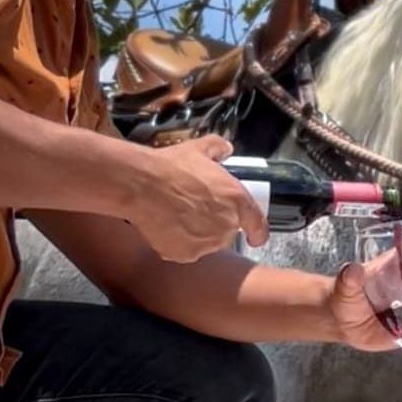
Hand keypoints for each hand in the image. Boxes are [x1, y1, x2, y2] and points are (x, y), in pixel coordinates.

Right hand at [125, 136, 268, 260]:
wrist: (142, 185)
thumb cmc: (171, 167)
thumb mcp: (199, 149)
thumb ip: (218, 148)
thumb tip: (225, 149)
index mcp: (237, 200)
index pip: (258, 225)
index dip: (257, 232)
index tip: (255, 236)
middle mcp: (226, 225)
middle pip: (226, 232)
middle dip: (214, 224)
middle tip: (194, 208)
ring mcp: (206, 243)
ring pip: (206, 243)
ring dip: (197, 234)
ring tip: (177, 215)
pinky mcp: (185, 254)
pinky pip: (185, 251)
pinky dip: (177, 243)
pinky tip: (166, 226)